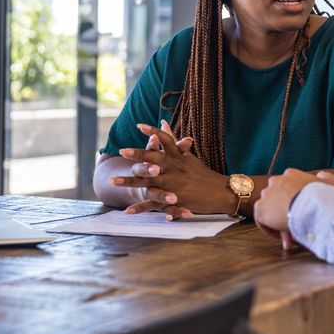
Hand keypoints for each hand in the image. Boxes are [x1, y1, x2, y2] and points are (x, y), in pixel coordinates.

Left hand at [113, 123, 231, 215]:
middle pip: (154, 159)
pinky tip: (126, 211)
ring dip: (130, 182)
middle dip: (138, 155)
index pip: (165, 141)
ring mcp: (174, 185)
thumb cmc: (203, 174)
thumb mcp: (188, 156)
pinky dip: (140, 208)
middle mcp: (175, 169)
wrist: (221, 193)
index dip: (152, 132)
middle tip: (122, 151)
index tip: (138, 126)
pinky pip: (154, 204)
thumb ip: (173, 140)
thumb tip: (163, 121)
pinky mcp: (174, 200)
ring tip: (113, 181)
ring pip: (149, 182)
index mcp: (177, 158)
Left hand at [254, 169, 333, 249]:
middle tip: (296, 227)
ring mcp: (266, 194)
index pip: (288, 189)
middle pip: (278, 200)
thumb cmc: (323, 196)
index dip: (295, 203)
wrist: (311, 205)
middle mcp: (275, 181)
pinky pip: (262, 221)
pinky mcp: (260, 208)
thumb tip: (321, 176)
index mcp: (290, 174)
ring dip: (279, 222)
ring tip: (292, 234)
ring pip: (270, 211)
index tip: (303, 215)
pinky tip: (283, 236)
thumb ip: (325, 178)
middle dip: (285, 213)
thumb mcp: (330, 184)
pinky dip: (271, 229)